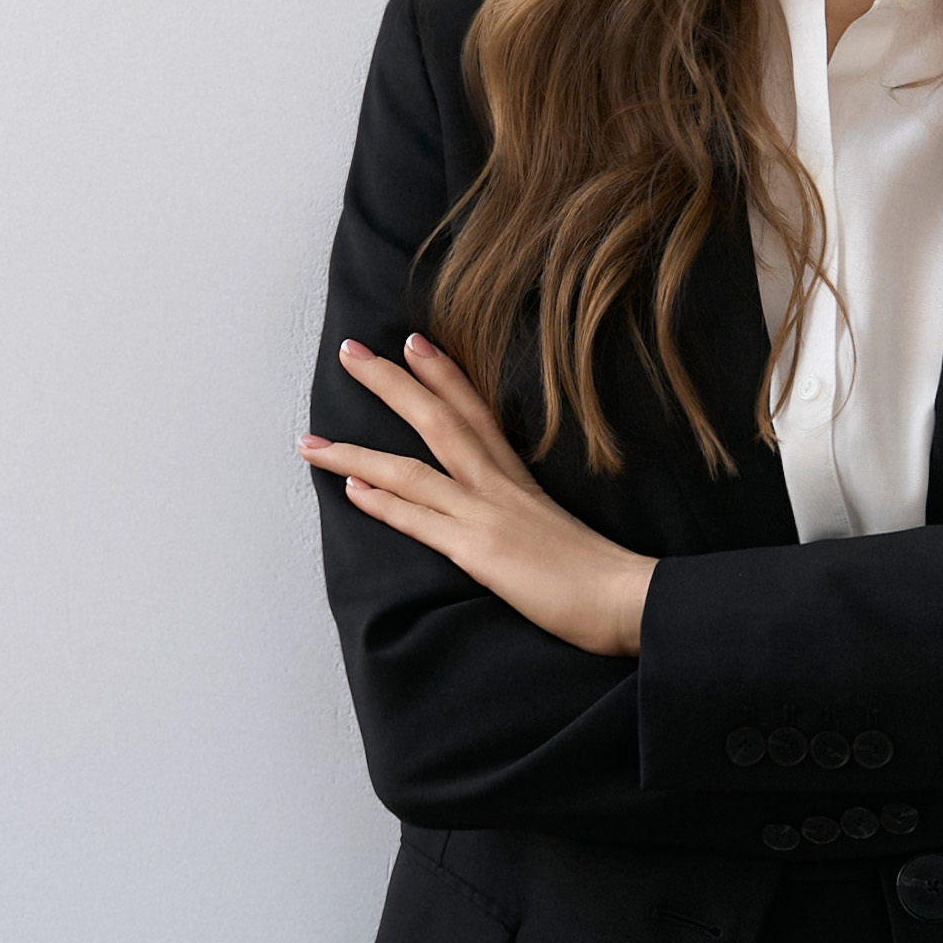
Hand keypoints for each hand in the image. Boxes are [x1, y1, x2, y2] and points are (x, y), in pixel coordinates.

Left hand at [300, 333, 660, 657]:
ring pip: (412, 470)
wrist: (631, 600)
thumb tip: (507, 522)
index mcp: (520, 480)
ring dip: (356, 452)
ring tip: (311, 438)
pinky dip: (384, 504)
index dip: (443, 375)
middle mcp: (499, 487)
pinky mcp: (481, 552)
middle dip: (390, 385)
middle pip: (437, 420)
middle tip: (348, 351)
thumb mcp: (559, 532)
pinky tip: (351, 488)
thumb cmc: (604, 577)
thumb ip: (527, 518)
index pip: (476, 414)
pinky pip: (421, 521)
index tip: (412, 342)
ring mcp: (487, 516)